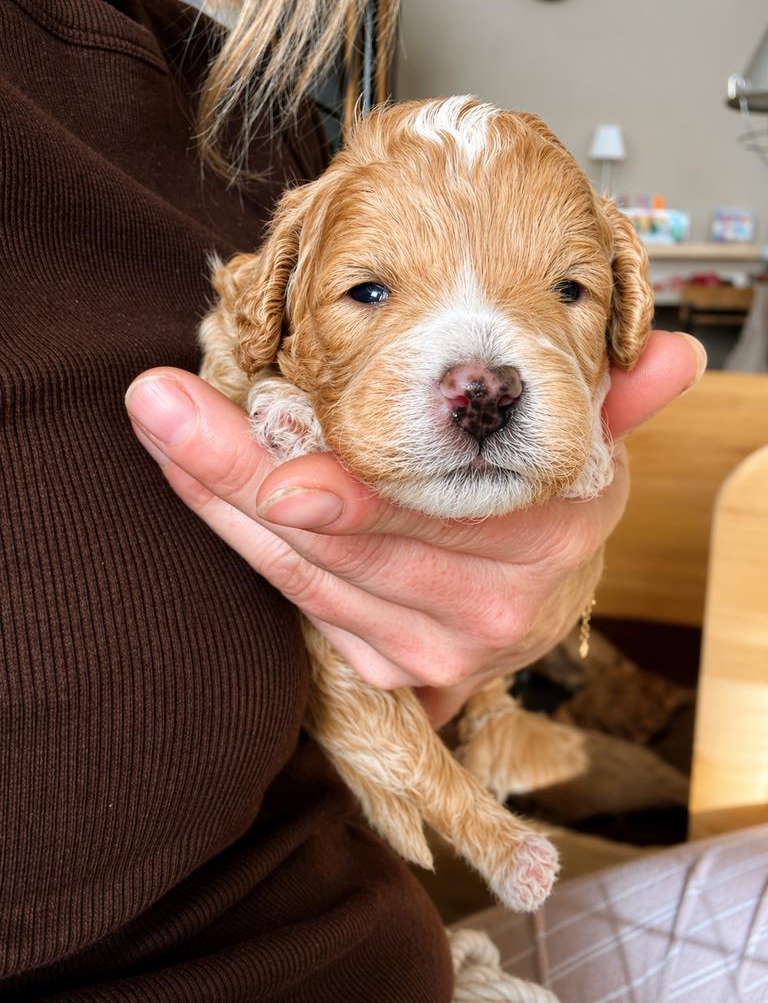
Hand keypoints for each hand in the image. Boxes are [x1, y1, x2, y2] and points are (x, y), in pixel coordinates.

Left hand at [125, 330, 705, 726]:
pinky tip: (200, 490)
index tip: (256, 415)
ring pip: (304, 580)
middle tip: (159, 405)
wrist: (542, 593)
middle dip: (235, 472)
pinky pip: (301, 612)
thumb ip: (617, 401)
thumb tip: (677, 356)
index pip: (414, 501)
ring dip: (220, 506)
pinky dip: (243, 548)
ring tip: (162, 429)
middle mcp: (492, 608)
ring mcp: (438, 651)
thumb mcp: (589, 445)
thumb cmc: (548, 502)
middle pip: (337, 544)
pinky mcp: (397, 671)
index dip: (332, 472)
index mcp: (545, 535)